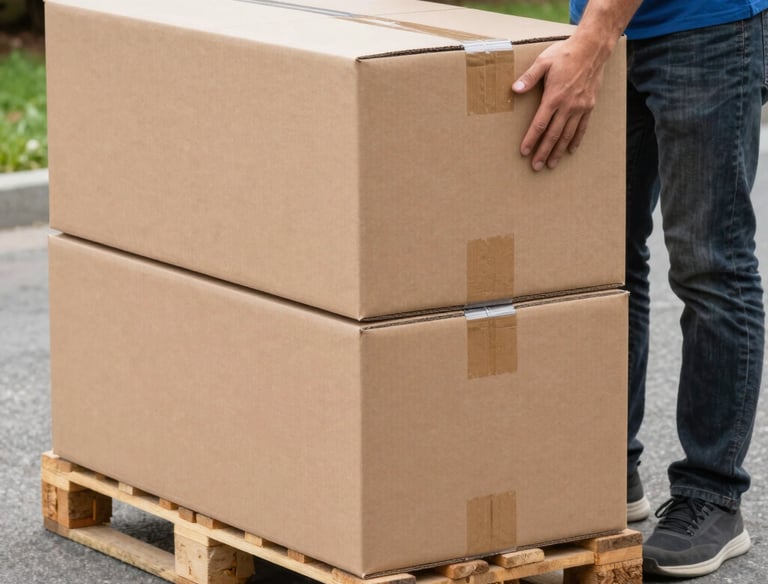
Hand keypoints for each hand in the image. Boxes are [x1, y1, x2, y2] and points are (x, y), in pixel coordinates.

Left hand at [513, 35, 606, 170]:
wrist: (592, 48)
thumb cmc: (565, 53)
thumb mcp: (543, 62)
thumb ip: (529, 77)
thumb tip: (515, 89)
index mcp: (554, 97)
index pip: (540, 124)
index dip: (531, 140)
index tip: (524, 152)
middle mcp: (568, 106)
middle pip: (553, 135)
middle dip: (543, 152)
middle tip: (536, 167)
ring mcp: (580, 107)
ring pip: (568, 135)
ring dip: (558, 151)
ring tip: (551, 164)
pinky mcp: (589, 106)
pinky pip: (582, 127)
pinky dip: (576, 140)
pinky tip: (570, 150)